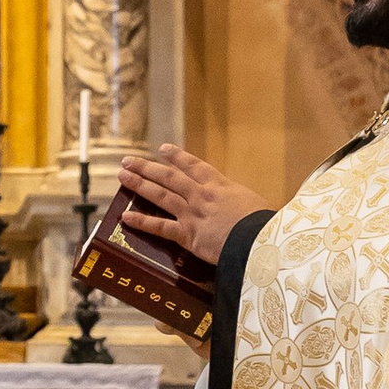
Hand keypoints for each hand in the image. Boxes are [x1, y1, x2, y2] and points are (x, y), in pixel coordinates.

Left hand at [112, 144, 265, 266]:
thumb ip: (243, 201)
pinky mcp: (188, 235)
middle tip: (128, 161)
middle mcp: (202, 195)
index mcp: (221, 186)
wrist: (260, 240)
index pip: (194, 166)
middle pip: (169, 177)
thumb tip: (247, 204)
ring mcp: (192, 213)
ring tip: (123, 176)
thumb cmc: (266, 224)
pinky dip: (142, 221)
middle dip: (147, 167)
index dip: (177, 157)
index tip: (162, 149)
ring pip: (160, 195)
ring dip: (140, 184)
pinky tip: (125, 217)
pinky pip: (160, 227)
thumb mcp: (257, 204)